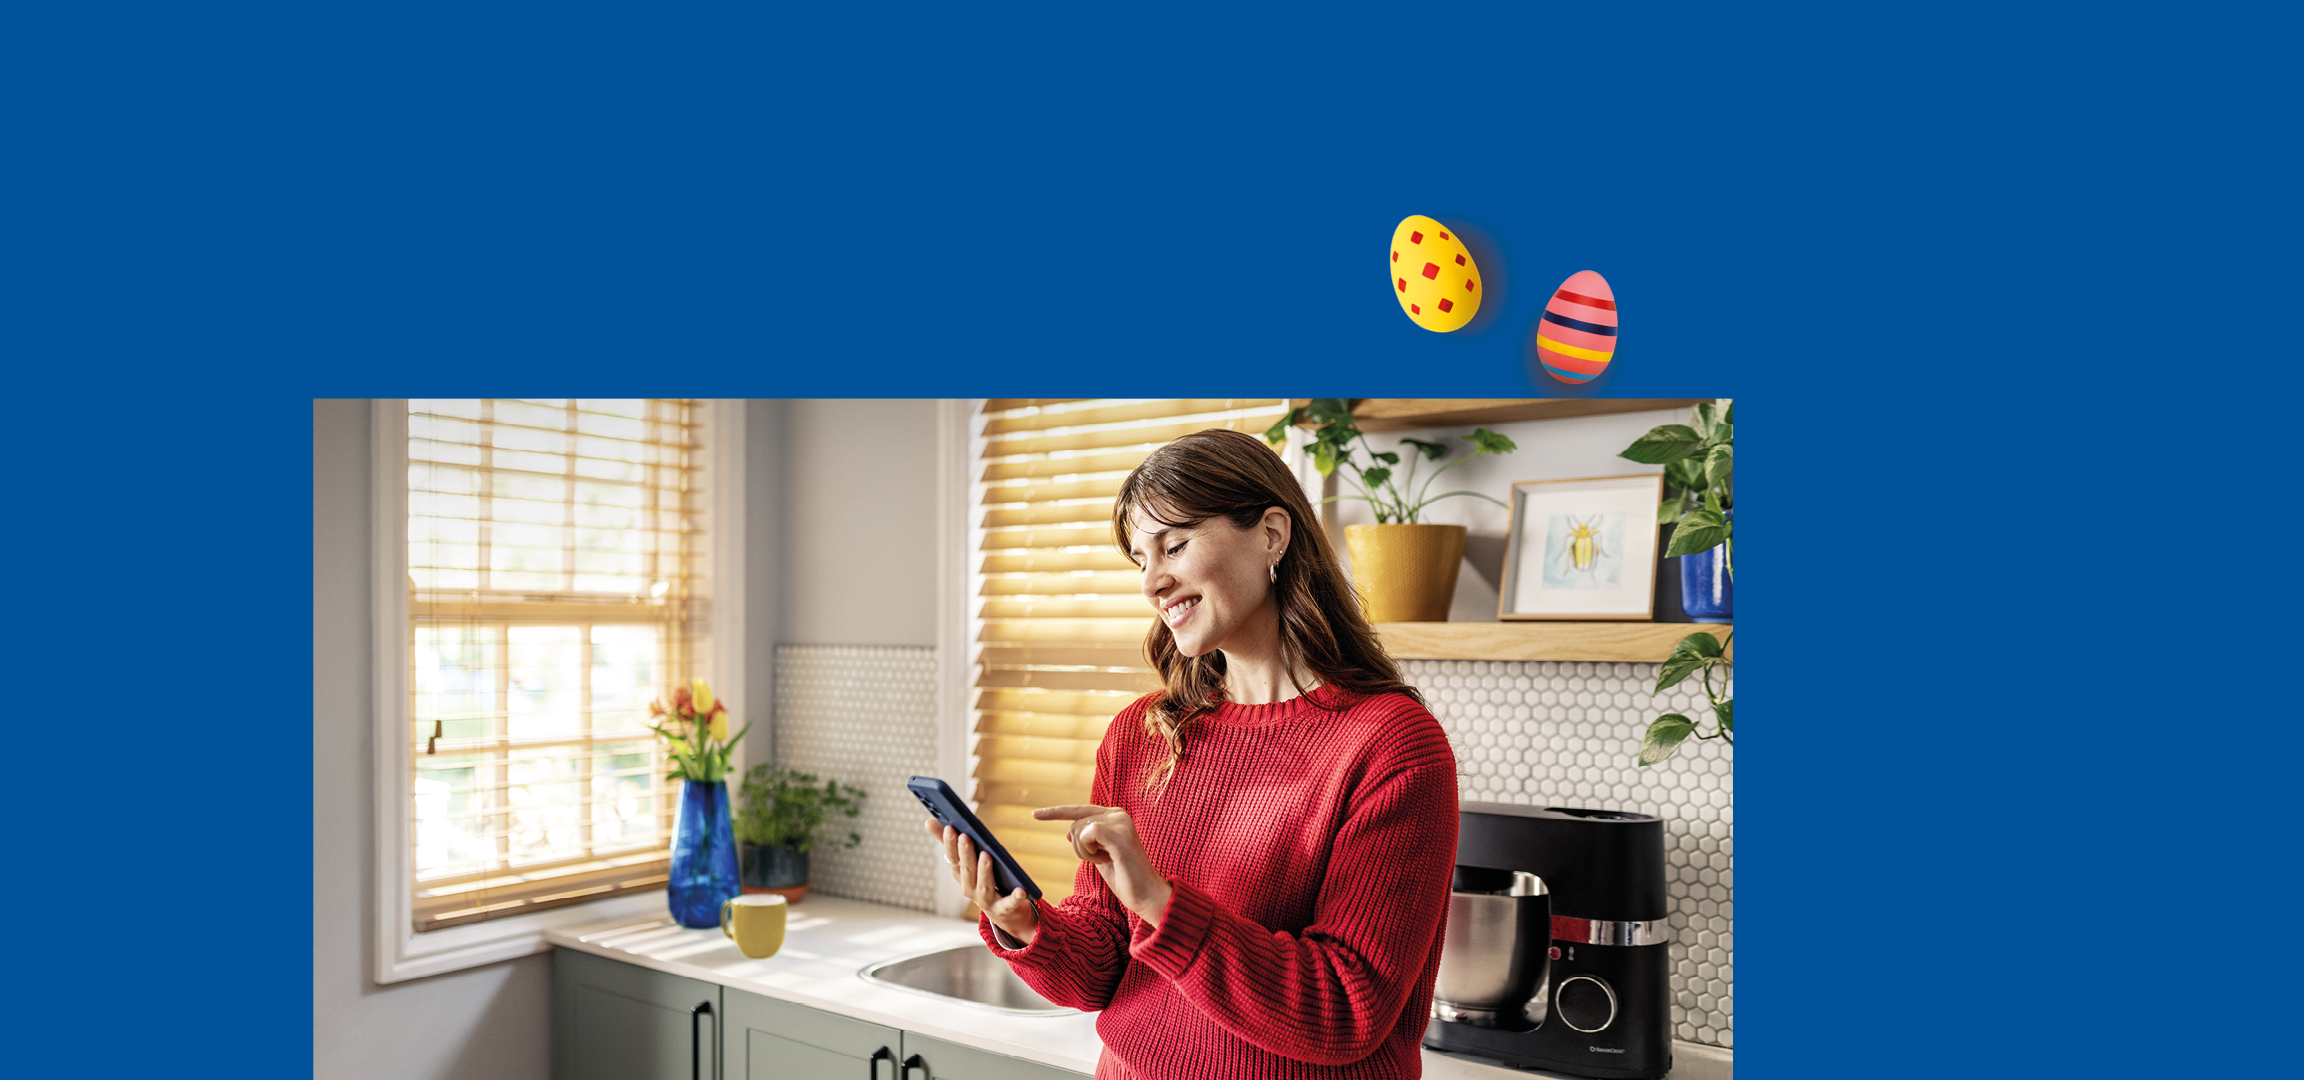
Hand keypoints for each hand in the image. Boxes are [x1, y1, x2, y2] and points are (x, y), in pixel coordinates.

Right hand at [924, 817, 1039, 944]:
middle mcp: (971, 889)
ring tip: (986, 855)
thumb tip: (928, 821)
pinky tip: (1020, 890)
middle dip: (965, 854)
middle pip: (967, 871)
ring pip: (984, 885)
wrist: (1004, 913)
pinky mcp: (1004, 909)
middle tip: (965, 837)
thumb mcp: (968, 862)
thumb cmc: (985, 881)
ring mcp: (987, 901)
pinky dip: (1014, 898)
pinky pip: (1009, 903)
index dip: (950, 845)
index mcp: (962, 876)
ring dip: (984, 871)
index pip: (953, 859)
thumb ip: (952, 843)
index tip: (949, 828)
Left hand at [1035, 804, 1172, 926]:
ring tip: (1107, 861)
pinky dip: (1088, 851)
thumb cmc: (1125, 878)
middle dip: (1079, 847)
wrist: (1147, 895)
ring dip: (1085, 852)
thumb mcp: (1100, 856)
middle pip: (1075, 822)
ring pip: (1078, 830)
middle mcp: (1118, 814)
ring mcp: (1120, 822)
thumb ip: (1087, 842)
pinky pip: (1086, 834)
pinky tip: (1106, 860)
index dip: (1055, 812)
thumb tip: (1068, 831)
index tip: (1035, 814)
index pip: (1079, 810)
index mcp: (1115, 816)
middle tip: (1101, 860)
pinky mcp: (1119, 834)